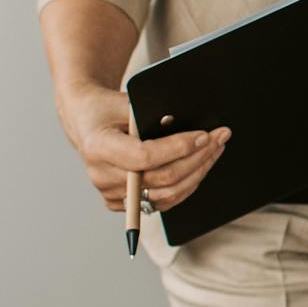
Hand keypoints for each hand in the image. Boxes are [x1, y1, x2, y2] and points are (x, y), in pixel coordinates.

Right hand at [56, 83, 229, 215]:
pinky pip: (162, 202)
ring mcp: (111, 194)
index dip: (179, 148)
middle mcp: (101, 175)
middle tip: (219, 139)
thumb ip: (154, 116)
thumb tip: (194, 132)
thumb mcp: (126, 102)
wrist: (87, 124)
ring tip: (215, 150)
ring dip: (197, 173)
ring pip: (167, 194)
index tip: (204, 136)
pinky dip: (186, 185)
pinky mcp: (122, 204)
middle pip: (162, 178)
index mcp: (98, 147)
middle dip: (198, 158)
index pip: (145, 156)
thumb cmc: (108, 109)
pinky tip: (200, 166)